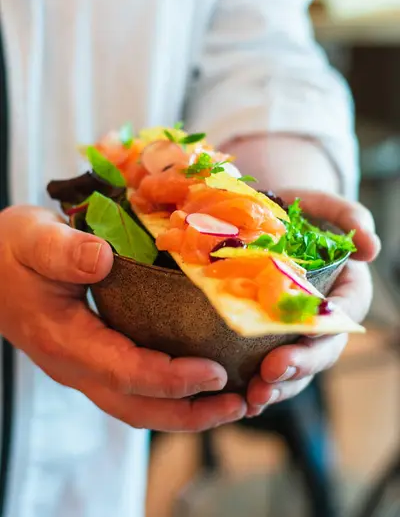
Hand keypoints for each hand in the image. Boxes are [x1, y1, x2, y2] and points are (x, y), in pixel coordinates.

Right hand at [0, 206, 245, 430]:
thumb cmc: (12, 250)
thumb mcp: (32, 238)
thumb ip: (63, 251)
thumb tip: (102, 260)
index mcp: (64, 341)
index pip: (125, 372)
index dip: (172, 378)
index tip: (215, 372)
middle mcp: (76, 365)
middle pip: (136, 408)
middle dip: (190, 413)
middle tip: (238, 404)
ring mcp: (85, 367)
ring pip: (137, 406)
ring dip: (185, 411)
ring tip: (230, 402)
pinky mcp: (95, 359)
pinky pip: (135, 389)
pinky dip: (171, 394)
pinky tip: (199, 380)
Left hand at [246, 190, 380, 416]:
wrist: (265, 217)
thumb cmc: (300, 212)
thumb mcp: (322, 205)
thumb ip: (348, 215)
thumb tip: (372, 247)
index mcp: (344, 291)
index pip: (340, 320)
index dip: (319, 340)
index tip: (292, 348)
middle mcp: (323, 318)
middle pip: (319, 352)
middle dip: (296, 369)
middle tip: (266, 379)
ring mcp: (297, 331)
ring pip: (296, 368)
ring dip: (277, 388)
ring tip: (252, 399)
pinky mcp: (269, 336)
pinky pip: (269, 366)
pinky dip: (257, 384)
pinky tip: (239, 398)